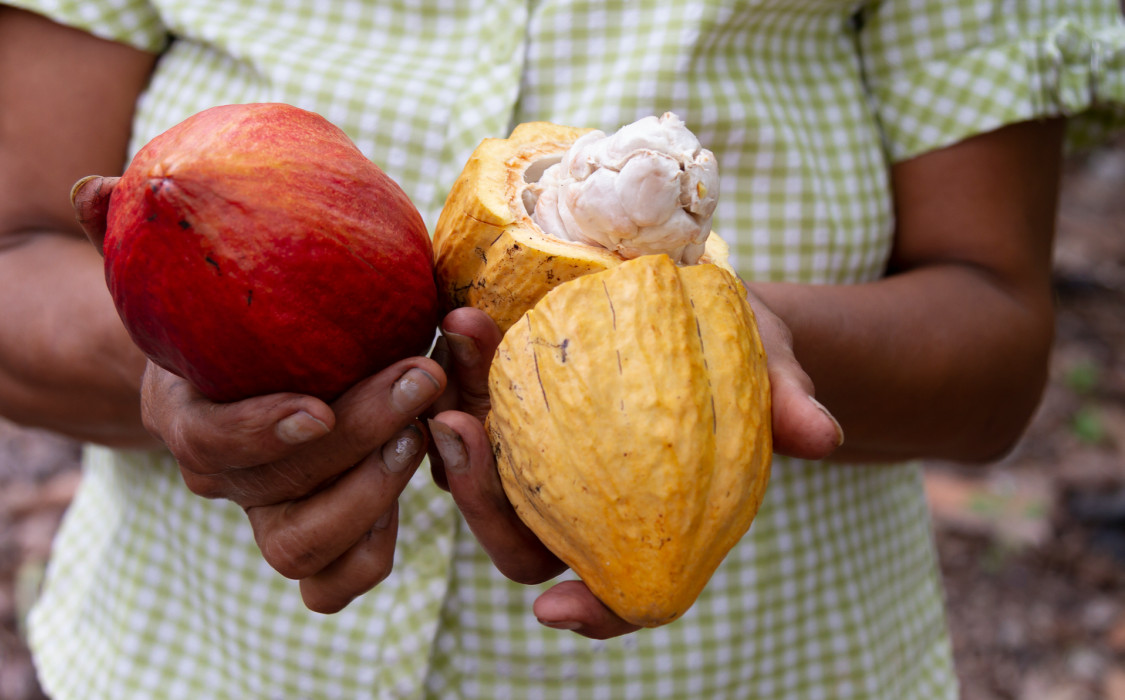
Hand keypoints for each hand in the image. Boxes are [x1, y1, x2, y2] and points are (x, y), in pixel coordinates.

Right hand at [74, 174, 447, 612]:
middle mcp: (225, 477)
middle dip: (354, 438)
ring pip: (303, 546)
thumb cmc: (221, 310)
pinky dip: (375, 549)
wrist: (236, 373)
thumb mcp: (179, 269)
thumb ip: (133, 232)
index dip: (259, 431)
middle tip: (418, 377)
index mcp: (185, 414)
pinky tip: (421, 476)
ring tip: (424, 426)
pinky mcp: (314, 539)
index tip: (314, 406)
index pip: (210, 440)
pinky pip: (335, 581)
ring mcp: (267, 514)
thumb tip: (93, 190)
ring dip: (370, 496)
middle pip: (275, 490)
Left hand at [427, 291, 841, 638]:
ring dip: (455, 418)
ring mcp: (539, 450)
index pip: (618, 592)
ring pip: (479, 467)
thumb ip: (785, 401)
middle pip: (517, 538)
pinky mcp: (515, 397)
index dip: (591, 612)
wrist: (707, 304)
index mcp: (643, 521)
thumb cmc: (744, 354)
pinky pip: (474, 396)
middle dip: (478, 497)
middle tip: (461, 431)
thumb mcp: (772, 370)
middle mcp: (580, 497)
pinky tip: (462, 318)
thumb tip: (822, 433)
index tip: (555, 608)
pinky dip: (463, 364)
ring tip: (461, 346)